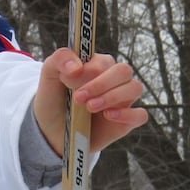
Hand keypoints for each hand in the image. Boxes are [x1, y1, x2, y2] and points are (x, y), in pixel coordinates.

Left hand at [33, 48, 148, 156]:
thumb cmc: (53, 98)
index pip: (104, 61)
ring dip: (113, 96)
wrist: (51, 129)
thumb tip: (76, 66)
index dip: (89, 70)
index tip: (69, 80)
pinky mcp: (125, 121)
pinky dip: (128, 114)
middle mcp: (113, 81)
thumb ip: (59, 60)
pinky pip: (140, 115)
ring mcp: (121, 100)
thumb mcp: (49, 75)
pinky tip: (109, 115)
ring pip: (135, 88)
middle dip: (102, 84)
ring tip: (90, 107)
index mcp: (97, 65)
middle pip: (124, 71)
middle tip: (78, 97)